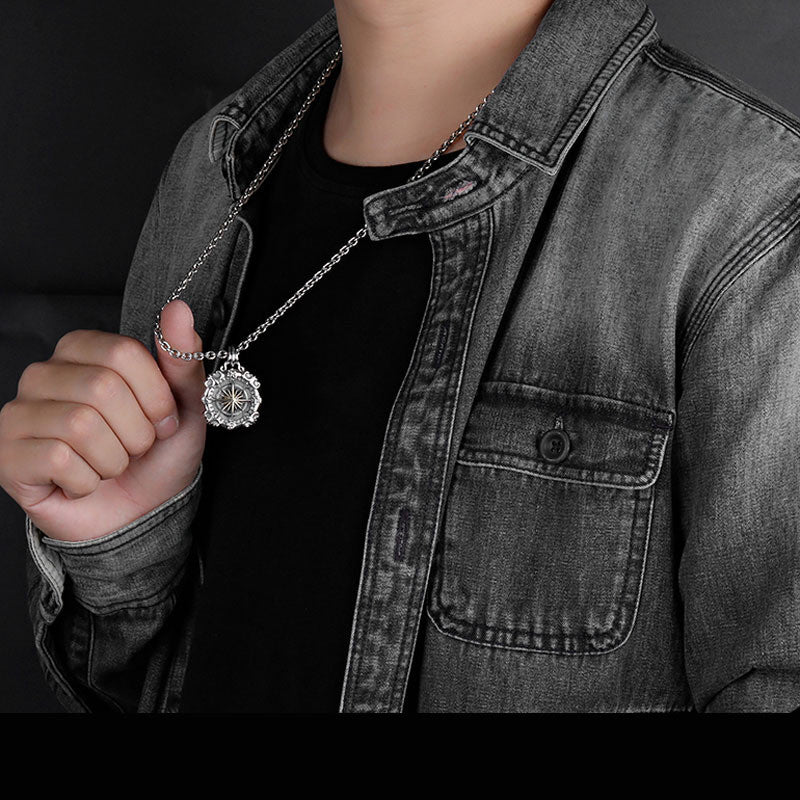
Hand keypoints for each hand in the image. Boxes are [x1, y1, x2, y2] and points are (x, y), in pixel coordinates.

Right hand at [0, 300, 207, 541]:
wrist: (138, 514)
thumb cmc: (157, 456)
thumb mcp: (185, 406)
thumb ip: (181, 357)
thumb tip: (179, 309)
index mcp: (82, 351)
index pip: (124, 353)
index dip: (156, 396)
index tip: (162, 421)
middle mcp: (43, 374)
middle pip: (102, 387)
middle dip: (136, 431)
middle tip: (136, 448)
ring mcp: (19, 414)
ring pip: (80, 424)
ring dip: (114, 459)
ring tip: (111, 465)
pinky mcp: (6, 455)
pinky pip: (58, 460)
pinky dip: (88, 481)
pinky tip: (84, 482)